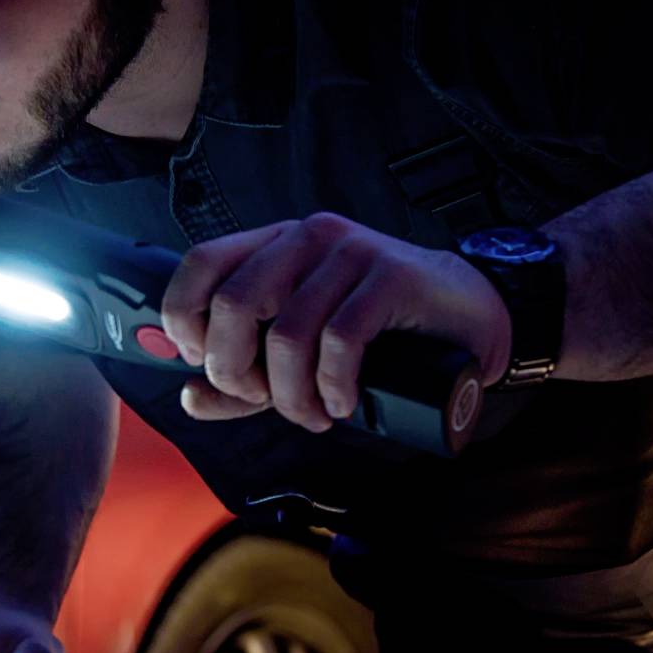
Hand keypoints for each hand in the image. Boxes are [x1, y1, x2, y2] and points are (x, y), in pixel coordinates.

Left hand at [159, 212, 510, 432]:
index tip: (201, 363)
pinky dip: (334, 385)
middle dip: (238, 370)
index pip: (201, 264)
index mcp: (274, 246)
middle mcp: (306, 239)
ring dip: (292, 394)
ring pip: (288, 332)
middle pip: (236, 303)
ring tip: (313, 413)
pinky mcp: (390, 275)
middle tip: (265, 401)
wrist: (466, 317)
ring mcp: (349, 253)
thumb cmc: (379, 335)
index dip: (185, 318)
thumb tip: (191, 397)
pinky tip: (343, 401)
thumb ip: (244, 380)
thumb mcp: (301, 359)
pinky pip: (340, 339)